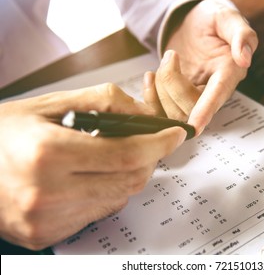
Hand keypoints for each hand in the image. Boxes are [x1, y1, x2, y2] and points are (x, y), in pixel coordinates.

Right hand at [0, 84, 186, 249]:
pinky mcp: (47, 235)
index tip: (173, 134)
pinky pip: (99, 213)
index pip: (126, 153)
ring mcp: (47, 220)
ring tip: (116, 156)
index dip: (158, 143)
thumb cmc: (6, 133)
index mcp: (46, 153)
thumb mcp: (51, 104)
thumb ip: (103, 101)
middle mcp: (46, 193)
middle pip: (129, 180)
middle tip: (150, 143)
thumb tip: (144, 113)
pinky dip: (108, 193)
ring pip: (119, 198)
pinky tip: (93, 177)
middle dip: (149, 159)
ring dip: (129, 175)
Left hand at [144, 0, 257, 133]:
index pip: (218, 96)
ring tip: (165, 60)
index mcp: (228, 72)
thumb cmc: (212, 22)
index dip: (206, 110)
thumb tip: (244, 58)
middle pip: (190, 106)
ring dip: (160, 87)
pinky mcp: (177, 99)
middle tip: (171, 55)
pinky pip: (161, 110)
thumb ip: (241, 34)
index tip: (196, 126)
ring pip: (174, 111)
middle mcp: (212, 90)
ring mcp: (194, 98)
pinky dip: (150, 96)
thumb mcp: (227, 18)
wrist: (194, 24)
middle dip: (171, 82)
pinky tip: (150, 77)